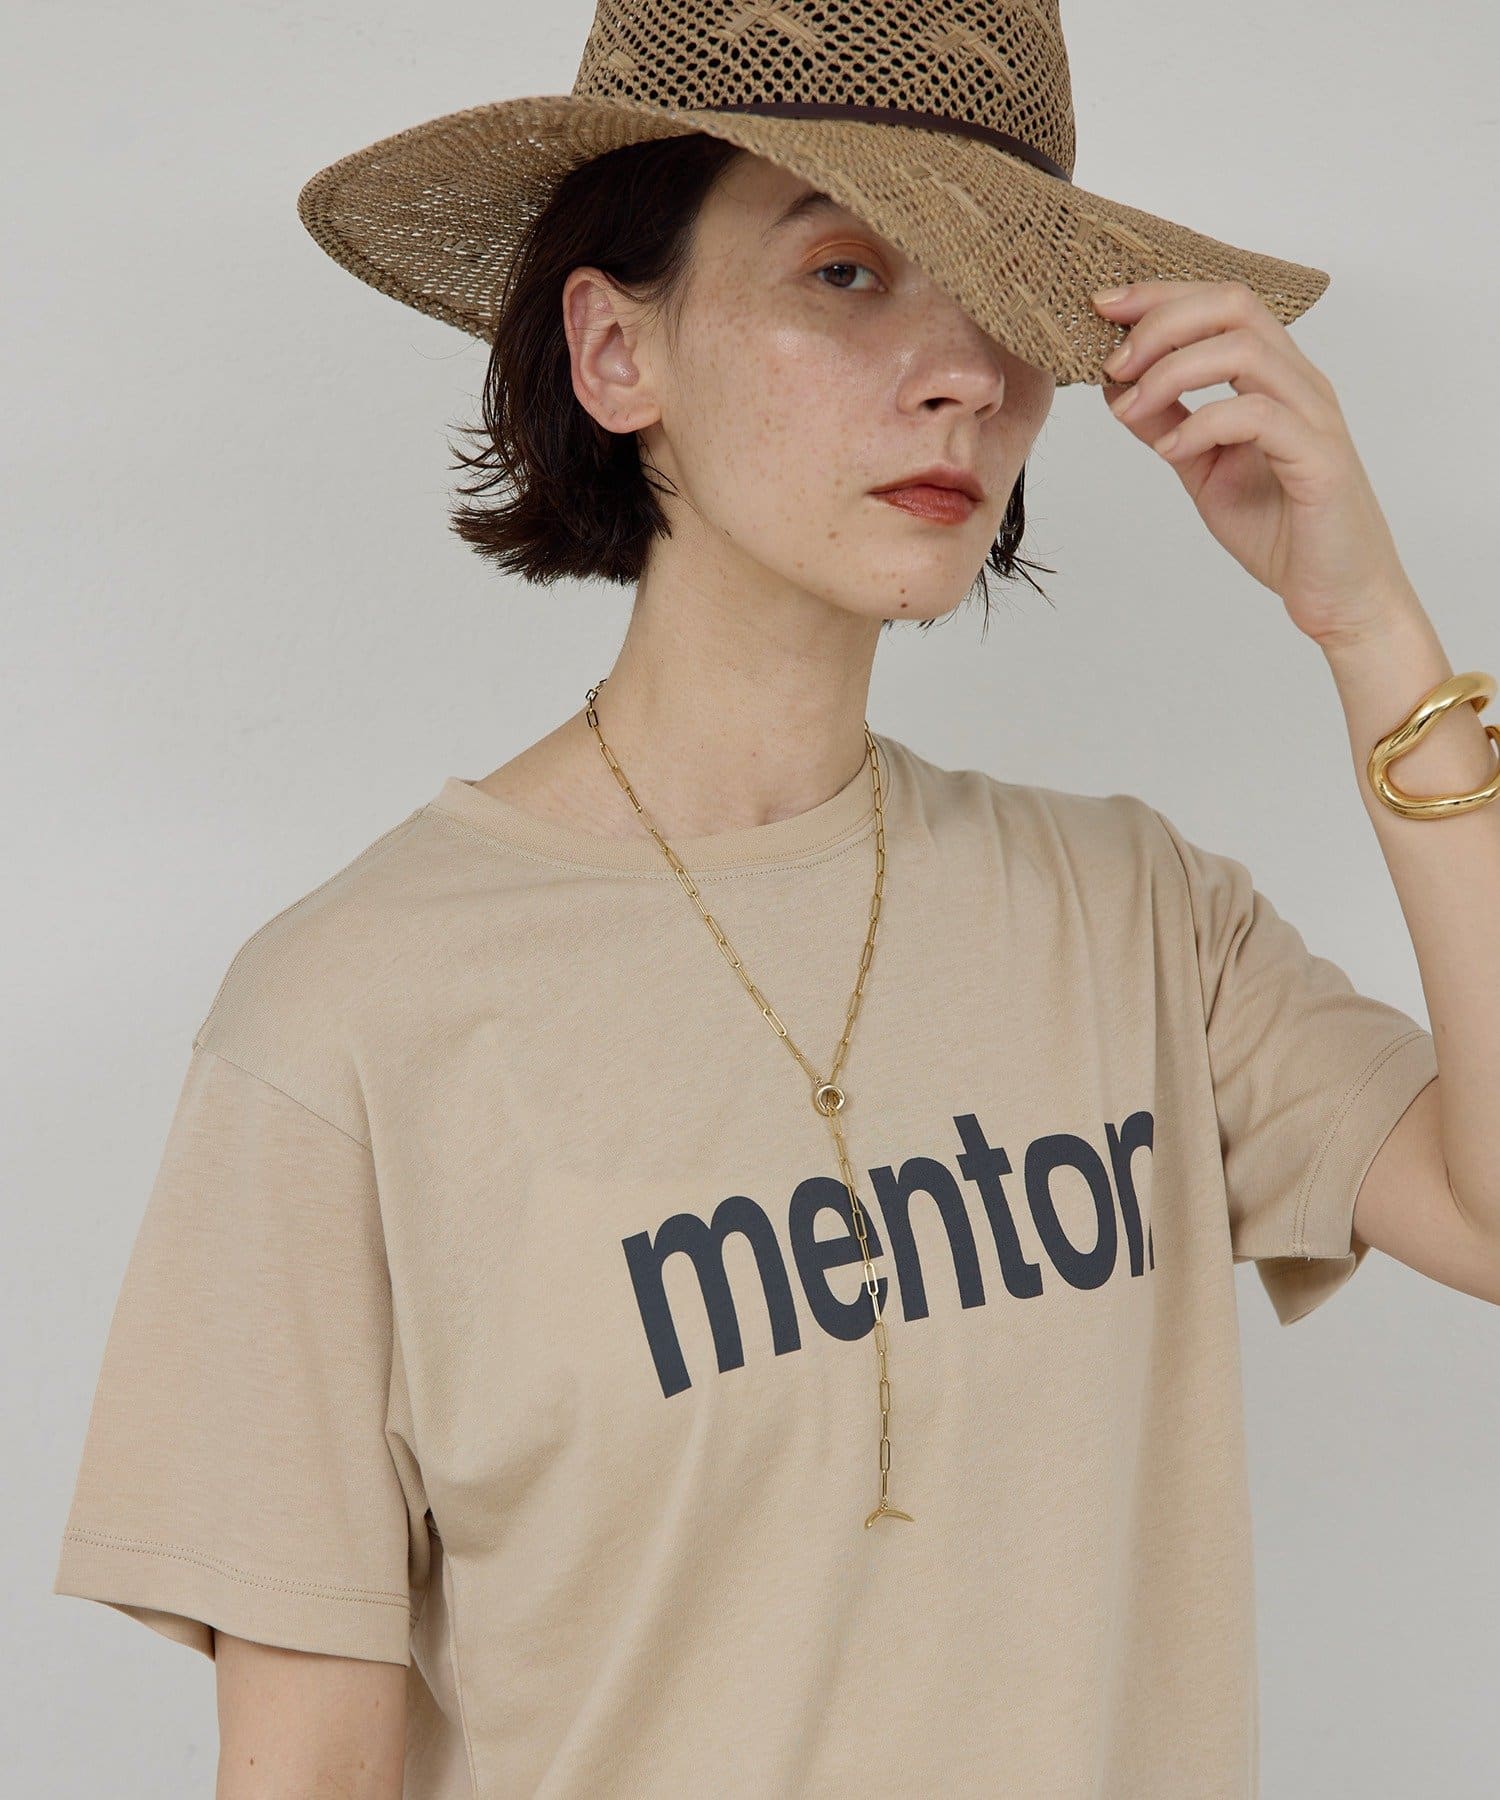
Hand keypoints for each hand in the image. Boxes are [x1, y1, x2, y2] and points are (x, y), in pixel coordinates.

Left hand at [1093, 279, 1417, 647]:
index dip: (1160, 295)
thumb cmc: (1280, 529)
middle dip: (1162, 320)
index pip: (1221, 303)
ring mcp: (1313, 417)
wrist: (1337, 593)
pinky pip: (1258, 416)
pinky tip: (1171, 449)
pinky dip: (1203, 423)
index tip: (1103, 307)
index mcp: (1274, 377)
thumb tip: (1116, 388)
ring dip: (1172, 370)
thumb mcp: (1201, 469)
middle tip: (1113, 361)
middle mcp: (1298, 384)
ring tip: (1131, 407)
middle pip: (1234, 305)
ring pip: (1244, 349)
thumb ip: (1166, 423)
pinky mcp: (1319, 460)